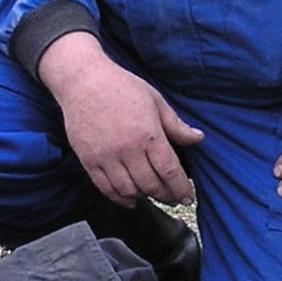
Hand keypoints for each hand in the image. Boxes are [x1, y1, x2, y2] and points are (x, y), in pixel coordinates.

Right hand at [38, 33, 203, 205]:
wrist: (83, 81)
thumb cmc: (121, 87)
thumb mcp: (155, 101)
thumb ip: (176, 125)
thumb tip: (198, 138)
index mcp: (148, 134)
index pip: (170, 172)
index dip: (181, 189)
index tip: (187, 198)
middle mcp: (127, 149)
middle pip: (151, 185)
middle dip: (166, 196)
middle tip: (172, 198)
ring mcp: (106, 157)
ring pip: (129, 190)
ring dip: (144, 197)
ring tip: (153, 195)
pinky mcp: (88, 160)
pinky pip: (105, 188)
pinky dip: (119, 198)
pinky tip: (130, 200)